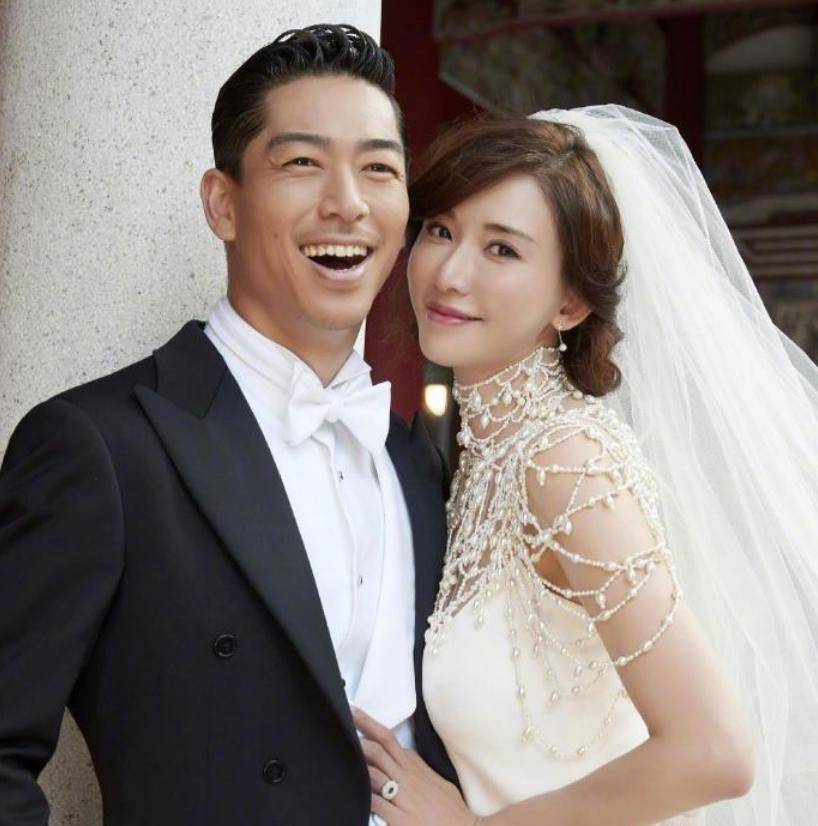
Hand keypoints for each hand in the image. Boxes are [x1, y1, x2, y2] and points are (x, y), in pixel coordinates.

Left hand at [352, 707, 480, 825]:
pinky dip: (363, 798)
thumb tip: (404, 754)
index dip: (369, 726)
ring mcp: (403, 798)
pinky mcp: (401, 820)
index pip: (387, 739)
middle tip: (341, 722)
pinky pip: (376, 805)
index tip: (354, 714)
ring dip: (357, 765)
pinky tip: (352, 794)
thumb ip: (418, 766)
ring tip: (340, 756)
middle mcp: (407, 778)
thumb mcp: (435, 779)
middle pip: (378, 749)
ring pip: (374, 774)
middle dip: (358, 735)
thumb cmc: (450, 807)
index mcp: (414, 766)